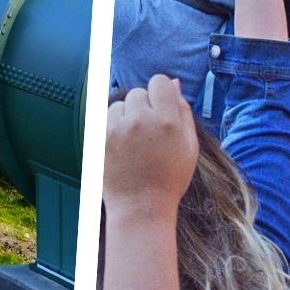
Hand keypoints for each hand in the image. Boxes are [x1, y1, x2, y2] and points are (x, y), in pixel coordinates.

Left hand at [104, 76, 198, 219]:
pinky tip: (121, 145)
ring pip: (120, 104)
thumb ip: (184, 111)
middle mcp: (141, 121)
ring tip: (133, 140)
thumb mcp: (190, 145)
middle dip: (144, 107)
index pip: (159, 82)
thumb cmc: (170, 178)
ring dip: (126, 116)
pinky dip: (112, 127)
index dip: (161, 94)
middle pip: (138, 92)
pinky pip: (104, 118)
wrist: (141, 206)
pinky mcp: (99, 139)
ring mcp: (117, 130)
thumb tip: (173, 83)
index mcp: (167, 120)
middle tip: (148, 131)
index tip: (161, 109)